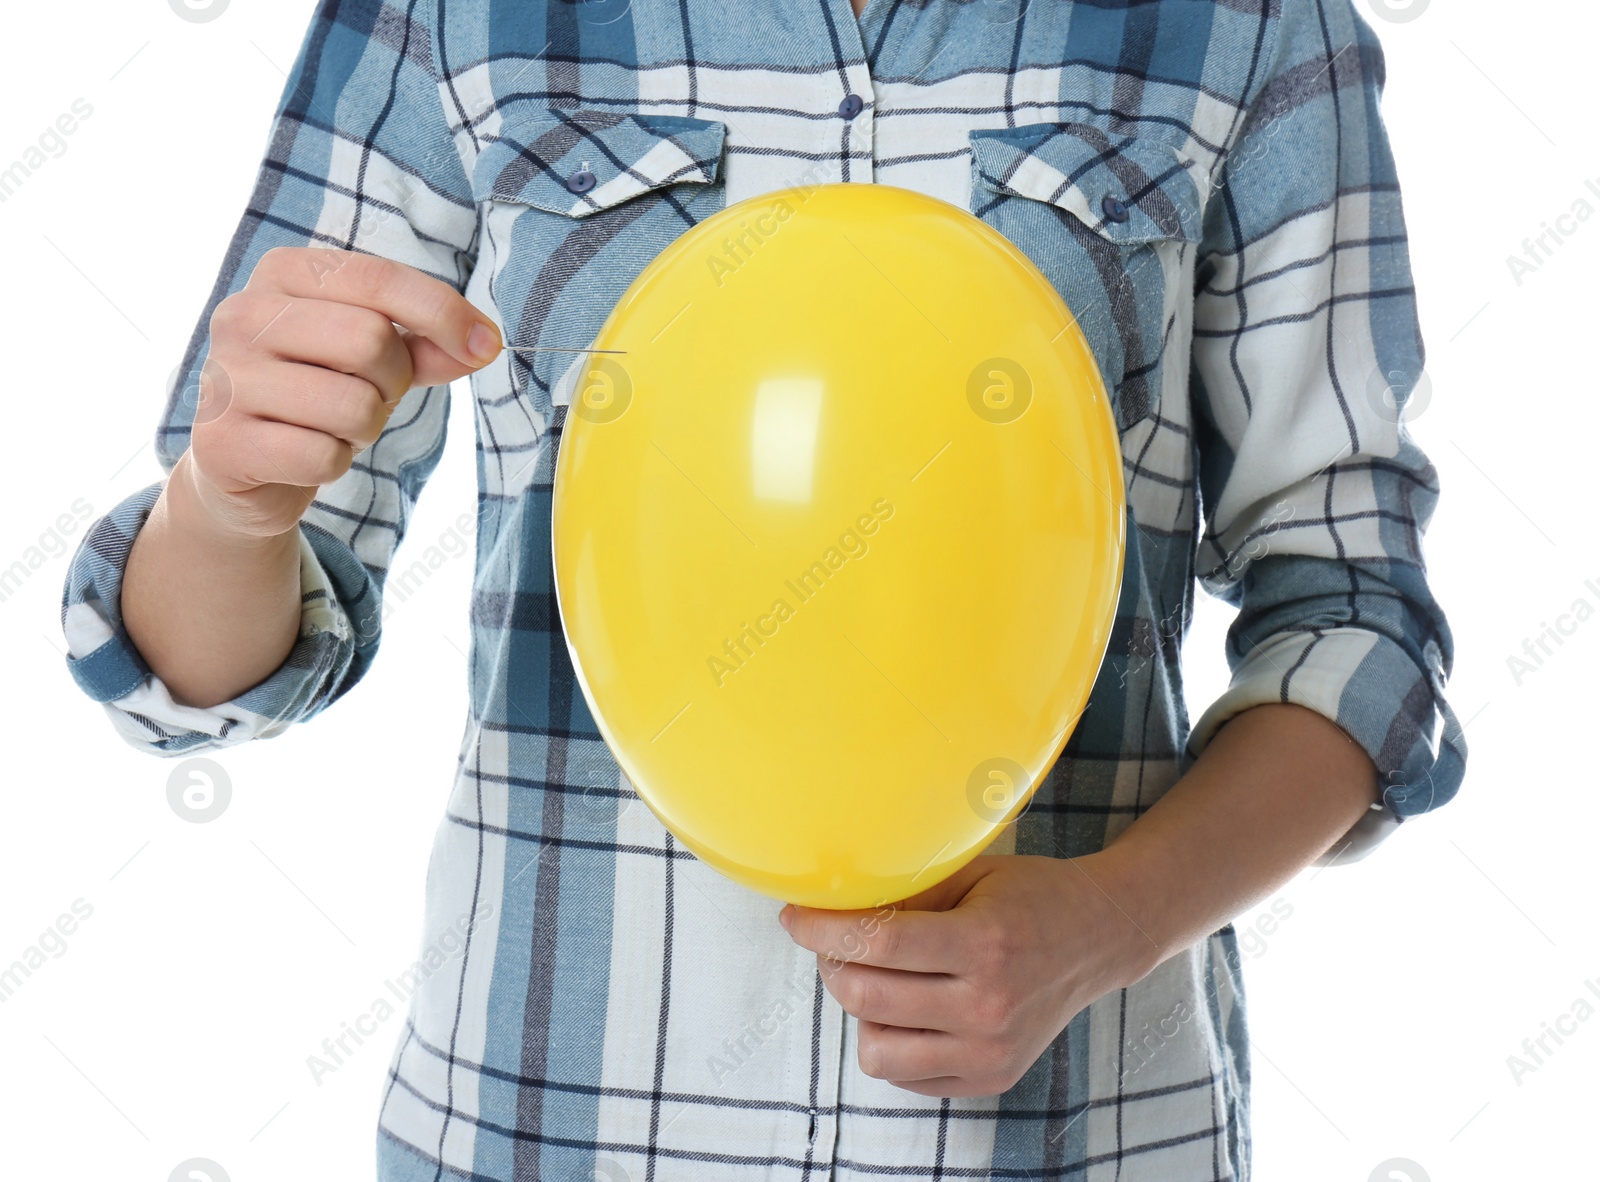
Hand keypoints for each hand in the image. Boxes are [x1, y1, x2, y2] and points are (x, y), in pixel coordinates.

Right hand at [186, 247, 502, 537]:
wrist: (242, 467)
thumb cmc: (317, 392)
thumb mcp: (377, 358)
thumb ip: (429, 344)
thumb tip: (484, 343)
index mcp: (281, 275)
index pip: (378, 278)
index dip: (443, 313)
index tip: (485, 344)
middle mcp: (241, 315)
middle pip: (370, 340)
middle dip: (393, 380)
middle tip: (371, 394)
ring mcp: (226, 379)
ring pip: (352, 405)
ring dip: (364, 428)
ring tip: (333, 425)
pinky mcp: (224, 444)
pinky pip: (324, 456)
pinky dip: (333, 463)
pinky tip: (305, 455)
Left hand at [778, 852, 1157, 1097]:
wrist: (1099, 938)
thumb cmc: (1029, 895)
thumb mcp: (972, 873)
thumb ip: (908, 891)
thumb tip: (832, 902)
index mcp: (984, 942)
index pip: (876, 941)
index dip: (821, 927)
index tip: (794, 916)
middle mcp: (989, 1005)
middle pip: (865, 997)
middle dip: (830, 964)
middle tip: (831, 942)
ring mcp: (991, 1051)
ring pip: (876, 1050)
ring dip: (860, 1010)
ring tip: (876, 977)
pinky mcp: (991, 1079)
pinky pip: (905, 1075)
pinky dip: (892, 1041)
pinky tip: (907, 1006)